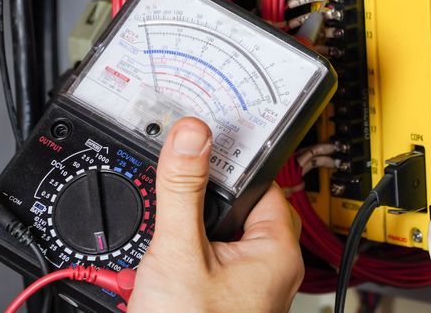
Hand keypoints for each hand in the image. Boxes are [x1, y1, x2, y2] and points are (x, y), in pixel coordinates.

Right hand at [130, 118, 303, 312]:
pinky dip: (178, 257)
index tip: (202, 139)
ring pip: (214, 235)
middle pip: (235, 205)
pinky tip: (154, 266)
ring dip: (184, 230)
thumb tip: (192, 135)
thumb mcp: (179, 251)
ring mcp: (245, 287)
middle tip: (170, 186)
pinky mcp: (221, 301)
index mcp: (276, 248)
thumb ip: (183, 188)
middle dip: (199, 198)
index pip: (260, 179)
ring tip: (159, 236)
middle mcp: (268, 266)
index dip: (229, 159)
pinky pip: (203, 262)